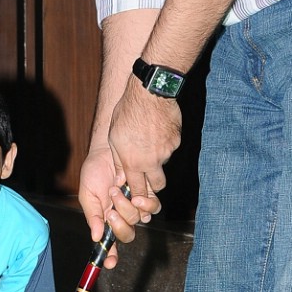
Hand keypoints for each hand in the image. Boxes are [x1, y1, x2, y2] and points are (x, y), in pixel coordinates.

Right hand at [79, 147, 152, 269]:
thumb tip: (95, 237)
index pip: (109, 243)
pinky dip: (144, 202)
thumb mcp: (88, 195)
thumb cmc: (94, 172)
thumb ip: (92, 216)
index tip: (110, 263)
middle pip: (127, 234)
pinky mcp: (147, 194)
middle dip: (119, 224)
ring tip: (117, 191)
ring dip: (128, 208)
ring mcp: (136, 206)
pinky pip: (152, 206)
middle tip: (110, 211)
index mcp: (105, 220)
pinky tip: (134, 192)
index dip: (110, 255)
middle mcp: (122, 216)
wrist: (107, 150)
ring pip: (139, 219)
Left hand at [108, 79, 179, 206]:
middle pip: (158, 185)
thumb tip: (121, 179)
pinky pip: (171, 148)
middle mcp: (152, 161)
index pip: (138, 190)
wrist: (150, 93)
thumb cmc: (128, 112)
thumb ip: (119, 161)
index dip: (138, 196)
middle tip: (147, 175)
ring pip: (163, 162)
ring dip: (157, 158)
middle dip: (153, 184)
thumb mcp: (114, 137)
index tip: (137, 198)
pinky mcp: (177, 141)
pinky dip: (164, 143)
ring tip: (148, 139)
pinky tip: (157, 129)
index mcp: (134, 162)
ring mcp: (167, 151)